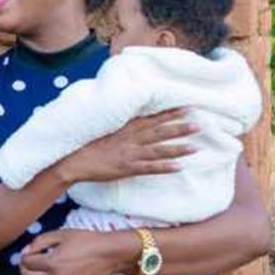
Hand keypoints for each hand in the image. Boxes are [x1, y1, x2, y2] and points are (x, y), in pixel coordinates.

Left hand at [19, 229, 138, 274]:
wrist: (110, 253)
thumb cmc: (86, 241)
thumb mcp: (60, 234)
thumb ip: (39, 241)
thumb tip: (27, 251)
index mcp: (53, 263)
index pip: (27, 263)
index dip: (24, 256)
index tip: (27, 253)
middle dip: (24, 269)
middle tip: (26, 263)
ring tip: (34, 273)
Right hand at [54, 108, 197, 183]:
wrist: (73, 160)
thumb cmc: (85, 144)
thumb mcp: (103, 129)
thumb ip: (119, 124)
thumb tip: (131, 118)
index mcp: (125, 128)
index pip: (152, 118)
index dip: (171, 113)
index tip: (188, 107)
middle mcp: (130, 139)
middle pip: (160, 132)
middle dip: (180, 127)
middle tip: (201, 123)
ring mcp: (130, 154)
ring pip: (159, 149)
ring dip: (178, 147)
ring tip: (197, 146)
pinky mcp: (127, 168)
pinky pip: (150, 168)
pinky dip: (165, 167)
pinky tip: (180, 167)